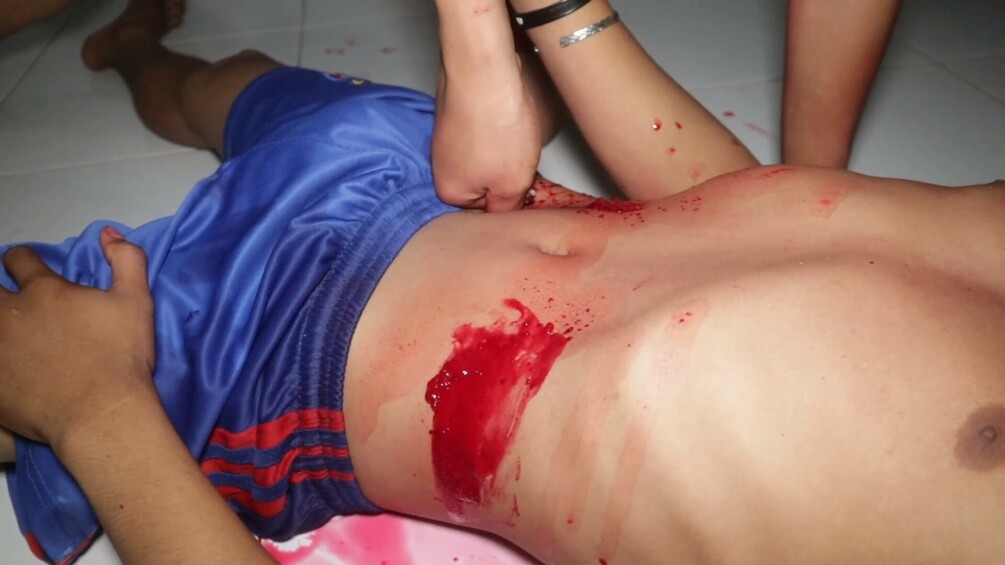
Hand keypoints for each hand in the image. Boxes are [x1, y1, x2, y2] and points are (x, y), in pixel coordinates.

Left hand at [0, 227, 155, 450]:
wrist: (100, 414)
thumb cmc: (121, 356)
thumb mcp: (137, 301)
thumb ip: (127, 260)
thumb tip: (109, 233)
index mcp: (45, 291)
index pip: (20, 260)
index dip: (22, 260)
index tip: (25, 267)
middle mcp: (11, 315)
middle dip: (0, 293)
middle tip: (13, 306)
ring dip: (0, 326)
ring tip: (12, 337)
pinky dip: (0, 364)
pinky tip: (12, 369)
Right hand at [432, 58, 542, 211]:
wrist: (485, 68)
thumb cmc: (496, 125)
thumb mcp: (512, 184)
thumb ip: (506, 209)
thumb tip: (505, 216)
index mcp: (449, 192)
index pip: (486, 212)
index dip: (511, 199)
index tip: (526, 186)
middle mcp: (441, 168)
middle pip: (484, 184)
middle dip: (506, 175)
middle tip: (522, 158)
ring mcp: (446, 140)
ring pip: (485, 159)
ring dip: (504, 151)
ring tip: (515, 135)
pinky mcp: (456, 116)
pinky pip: (482, 135)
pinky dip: (498, 130)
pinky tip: (508, 120)